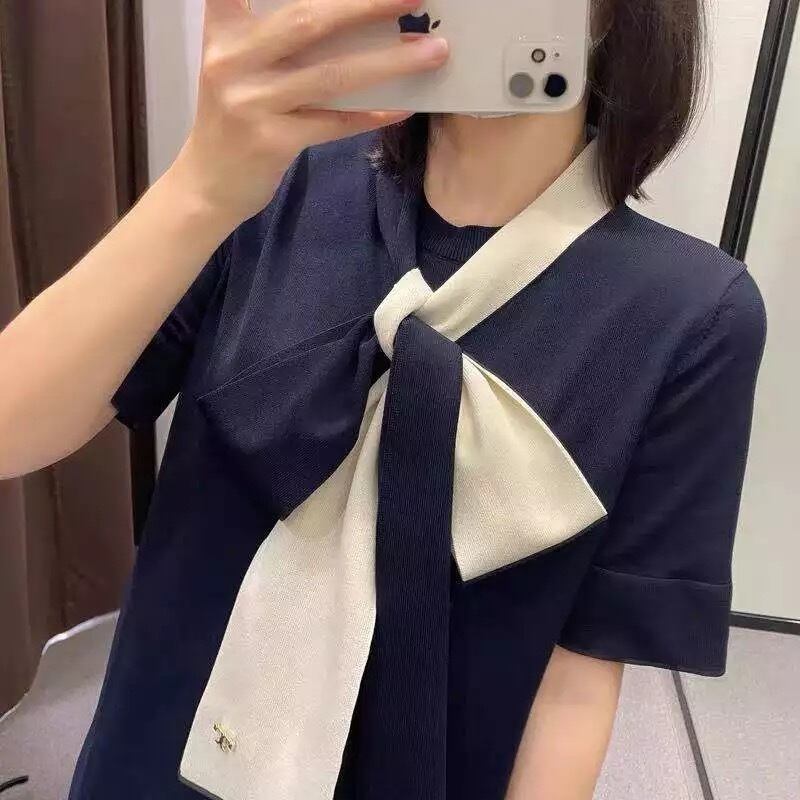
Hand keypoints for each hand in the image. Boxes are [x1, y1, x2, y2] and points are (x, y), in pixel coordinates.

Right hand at [170, 0, 448, 226]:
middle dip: (367, 4)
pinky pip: (333, 124)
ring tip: (433, 51)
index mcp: (225, 30)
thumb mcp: (240, 65)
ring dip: (389, 62)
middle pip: (309, 20)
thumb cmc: (234, 117)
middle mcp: (233, 60)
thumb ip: (277, 37)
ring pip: (331, 75)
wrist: (207, 184)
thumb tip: (350, 17)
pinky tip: (403, 106)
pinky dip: (370, 115)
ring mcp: (251, 102)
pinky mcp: (271, 142)